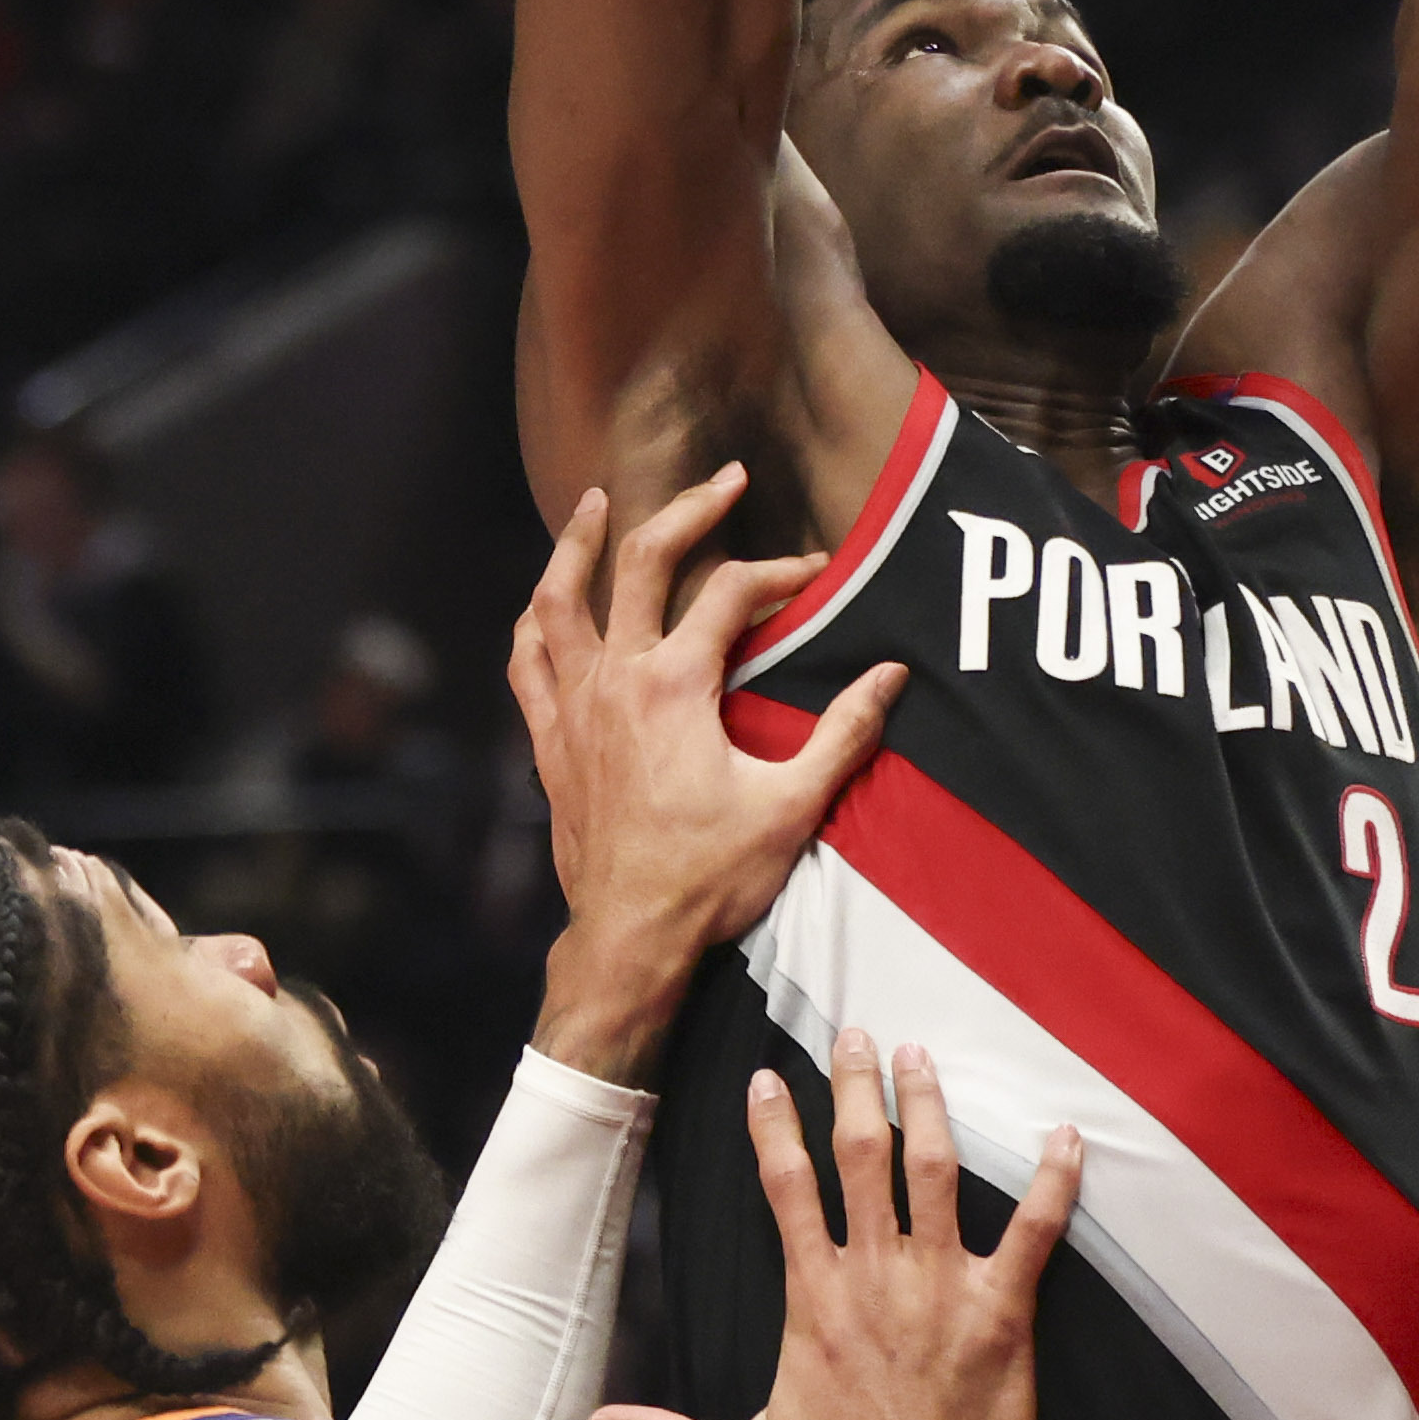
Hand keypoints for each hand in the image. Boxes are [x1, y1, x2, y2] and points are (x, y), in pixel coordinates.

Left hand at [518, 470, 901, 1066]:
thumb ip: (844, 733)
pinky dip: (535, 624)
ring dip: (579, 545)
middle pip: (642, 563)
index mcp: (676, 685)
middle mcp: (616, 679)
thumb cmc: (709, 877)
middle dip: (689, 512)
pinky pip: (527, 663)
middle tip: (726, 481)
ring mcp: (574, 707)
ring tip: (597, 505)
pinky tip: (545, 607)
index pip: (732, 594)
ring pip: (558, 600)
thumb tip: (891, 675)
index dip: (781, 572)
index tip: (817, 574)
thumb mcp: (793, 806)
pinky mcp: (549, 741)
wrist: (630, 938)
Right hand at [591, 1036, 1076, 1419]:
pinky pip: (1035, 1230)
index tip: (770, 1081)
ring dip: (929, 1106)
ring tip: (920, 1056)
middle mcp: (876, 1277)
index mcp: (815, 1301)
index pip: (787, 1189)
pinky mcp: (1003, 1310)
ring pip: (936, 1171)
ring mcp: (942, 1288)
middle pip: (863, 1156)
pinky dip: (1054, 1178)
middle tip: (856, 1034)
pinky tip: (1065, 1135)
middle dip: (856, 1087)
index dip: (776, 1128)